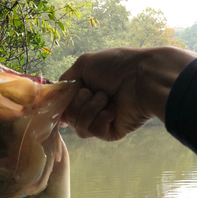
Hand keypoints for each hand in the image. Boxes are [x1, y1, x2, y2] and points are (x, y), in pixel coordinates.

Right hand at [59, 47, 196, 141]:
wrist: (141, 78)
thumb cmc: (116, 66)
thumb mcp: (84, 64)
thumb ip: (66, 80)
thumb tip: (55, 97)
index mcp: (86, 93)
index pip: (65, 107)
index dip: (61, 106)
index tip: (61, 100)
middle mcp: (92, 108)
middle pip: (69, 118)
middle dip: (78, 103)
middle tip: (92, 92)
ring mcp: (101, 122)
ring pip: (79, 127)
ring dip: (90, 109)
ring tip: (105, 98)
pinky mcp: (110, 133)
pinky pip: (94, 131)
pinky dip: (100, 118)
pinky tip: (113, 110)